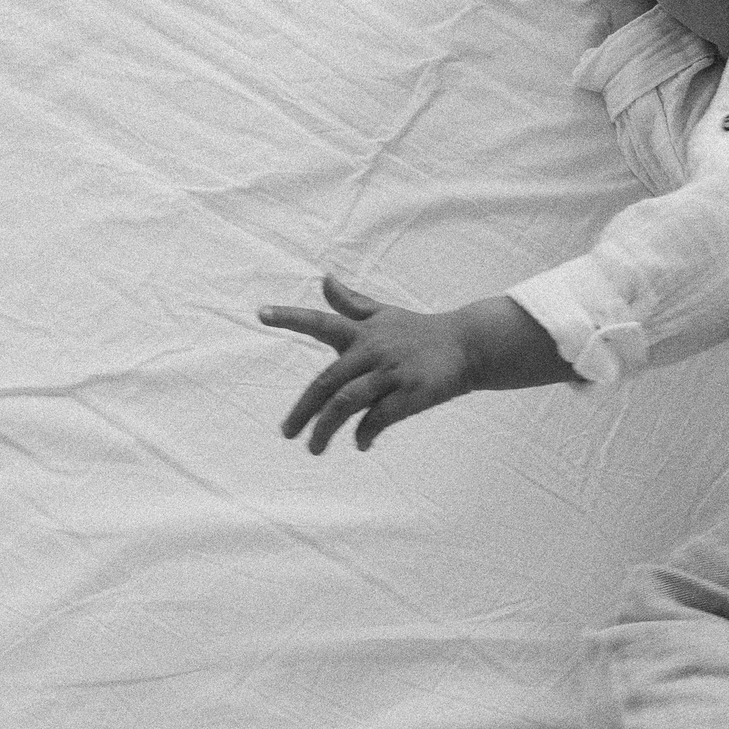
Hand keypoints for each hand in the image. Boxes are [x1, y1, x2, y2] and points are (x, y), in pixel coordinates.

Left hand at [260, 273, 480, 451]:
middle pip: (327, 382)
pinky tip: (361, 444)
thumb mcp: (384, 314)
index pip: (321, 322)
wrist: (468, 346)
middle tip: (287, 432)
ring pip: (347, 404)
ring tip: (314, 448)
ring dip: (326, 428)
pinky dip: (365, 434)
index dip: (290, 317)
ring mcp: (392, 373)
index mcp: (363, 333)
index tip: (260, 313)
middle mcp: (373, 351)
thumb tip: (324, 280)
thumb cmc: (419, 332)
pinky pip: (379, 419)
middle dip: (303, 410)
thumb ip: (351, 303)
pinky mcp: (412, 394)